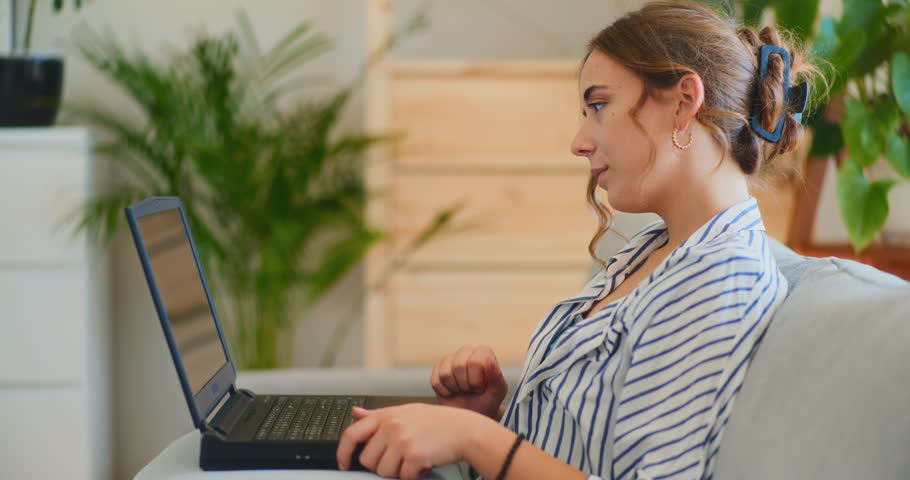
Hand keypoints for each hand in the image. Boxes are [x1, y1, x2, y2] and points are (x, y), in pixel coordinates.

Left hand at [337, 403, 483, 478]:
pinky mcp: (414, 456)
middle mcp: (391, 426)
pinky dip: (414, 476)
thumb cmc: (438, 422)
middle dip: (382, 465)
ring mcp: (402, 441)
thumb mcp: (405, 411)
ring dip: (398, 472)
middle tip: (400, 459)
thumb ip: (378, 415)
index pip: (352, 434)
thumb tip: (355, 413)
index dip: (343, 453)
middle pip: (368, 460)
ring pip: (384, 472)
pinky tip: (423, 463)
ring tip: (413, 459)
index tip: (343, 464)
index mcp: (386, 415)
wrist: (465, 429)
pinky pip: (403, 477)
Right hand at [431, 345, 507, 419]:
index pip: (475, 361)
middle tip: (471, 390)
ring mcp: (450, 358)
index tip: (481, 387)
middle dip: (465, 385)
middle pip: (458, 366)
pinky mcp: (437, 369)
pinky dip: (445, 392)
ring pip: (445, 374)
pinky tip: (453, 392)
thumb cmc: (488, 400)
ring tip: (463, 390)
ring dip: (455, 388)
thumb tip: (488, 359)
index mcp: (483, 352)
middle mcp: (466, 351)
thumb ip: (496, 375)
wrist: (473, 412)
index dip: (476, 380)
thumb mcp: (497, 391)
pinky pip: (436, 382)